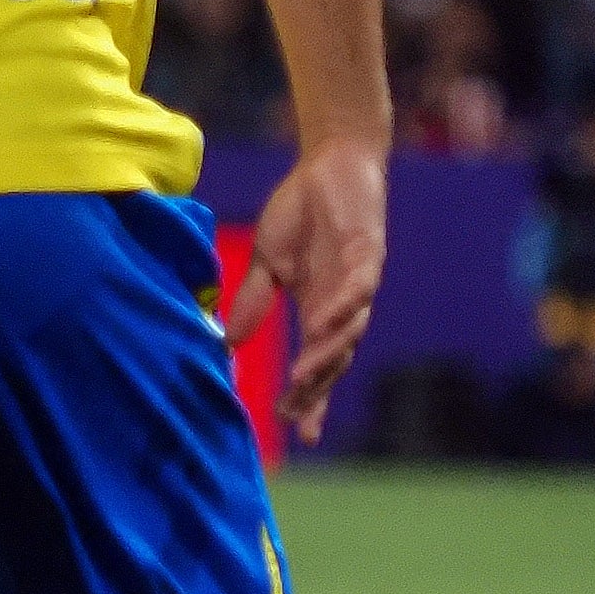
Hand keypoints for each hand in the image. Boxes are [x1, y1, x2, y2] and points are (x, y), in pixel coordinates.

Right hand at [232, 137, 384, 443]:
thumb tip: (226, 341)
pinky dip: (342, 308)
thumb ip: (253, 301)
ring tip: (302, 377)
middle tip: (295, 414)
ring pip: (350, 331)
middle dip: (317, 388)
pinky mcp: (367, 252)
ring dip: (327, 355)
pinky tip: (320, 324)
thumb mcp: (266, 261)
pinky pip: (359, 288)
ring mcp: (357, 281)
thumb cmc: (301, 211)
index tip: (294, 429)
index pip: (316, 361)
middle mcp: (343, 303)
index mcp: (318, 307)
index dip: (309, 395)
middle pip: (335, 358)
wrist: (331, 164)